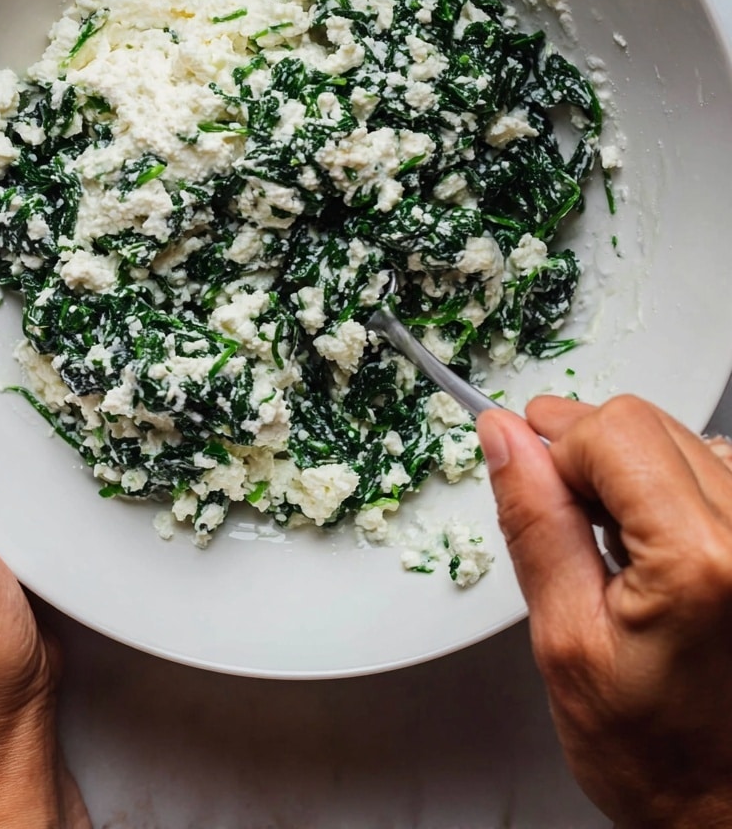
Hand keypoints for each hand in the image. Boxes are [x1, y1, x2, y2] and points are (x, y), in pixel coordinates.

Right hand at [477, 395, 731, 827]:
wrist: (729, 807)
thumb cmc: (660, 755)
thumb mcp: (566, 641)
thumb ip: (536, 525)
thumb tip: (505, 439)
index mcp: (699, 560)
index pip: (613, 430)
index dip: (556, 449)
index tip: (530, 480)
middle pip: (648, 423)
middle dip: (587, 454)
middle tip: (564, 519)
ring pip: (679, 437)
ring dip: (629, 470)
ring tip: (613, 543)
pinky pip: (713, 469)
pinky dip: (668, 488)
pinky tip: (651, 544)